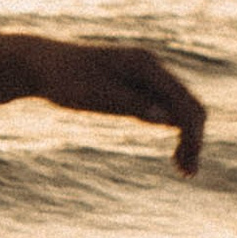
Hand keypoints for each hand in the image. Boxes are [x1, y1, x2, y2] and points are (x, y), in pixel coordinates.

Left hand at [7, 32, 205, 177]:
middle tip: (187, 173)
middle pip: (189, 105)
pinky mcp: (138, 88)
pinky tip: (173, 155)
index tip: (187, 164)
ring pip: (181, 108)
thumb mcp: (95, 96)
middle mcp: (152, 68)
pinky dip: (173, 131)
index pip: (184, 102)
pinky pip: (166, 110)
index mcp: (145, 65)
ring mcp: (147, 78)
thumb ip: (131, 104)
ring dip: (187, 137)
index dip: (192, 134)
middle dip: (194, 138)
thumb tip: (168, 118)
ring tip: (183, 169)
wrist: (42, 65)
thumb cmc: (64, 80)